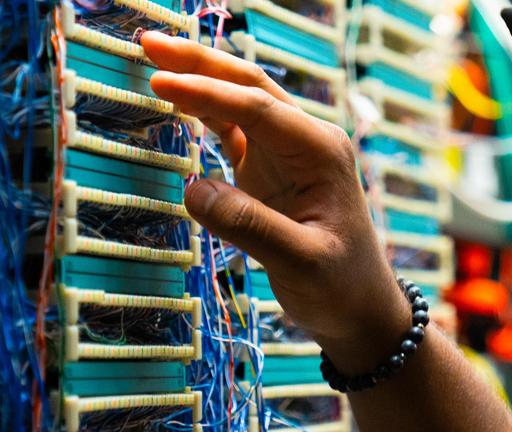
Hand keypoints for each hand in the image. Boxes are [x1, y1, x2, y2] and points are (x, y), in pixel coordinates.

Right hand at [140, 31, 410, 371]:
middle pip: (249, 87)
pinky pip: (235, 129)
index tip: (161, 82)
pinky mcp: (271, 170)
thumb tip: (193, 191)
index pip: (258, 108)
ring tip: (154, 57)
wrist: (361, 310)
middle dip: (200, 62)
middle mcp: (307, 142)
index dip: (207, 93)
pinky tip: (178, 95)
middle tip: (150, 42)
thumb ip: (250, 226)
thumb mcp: (300, 262)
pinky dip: (205, 110)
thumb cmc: (340, 286)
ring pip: (240, 102)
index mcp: (321, 152)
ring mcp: (289, 153)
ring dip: (199, 78)